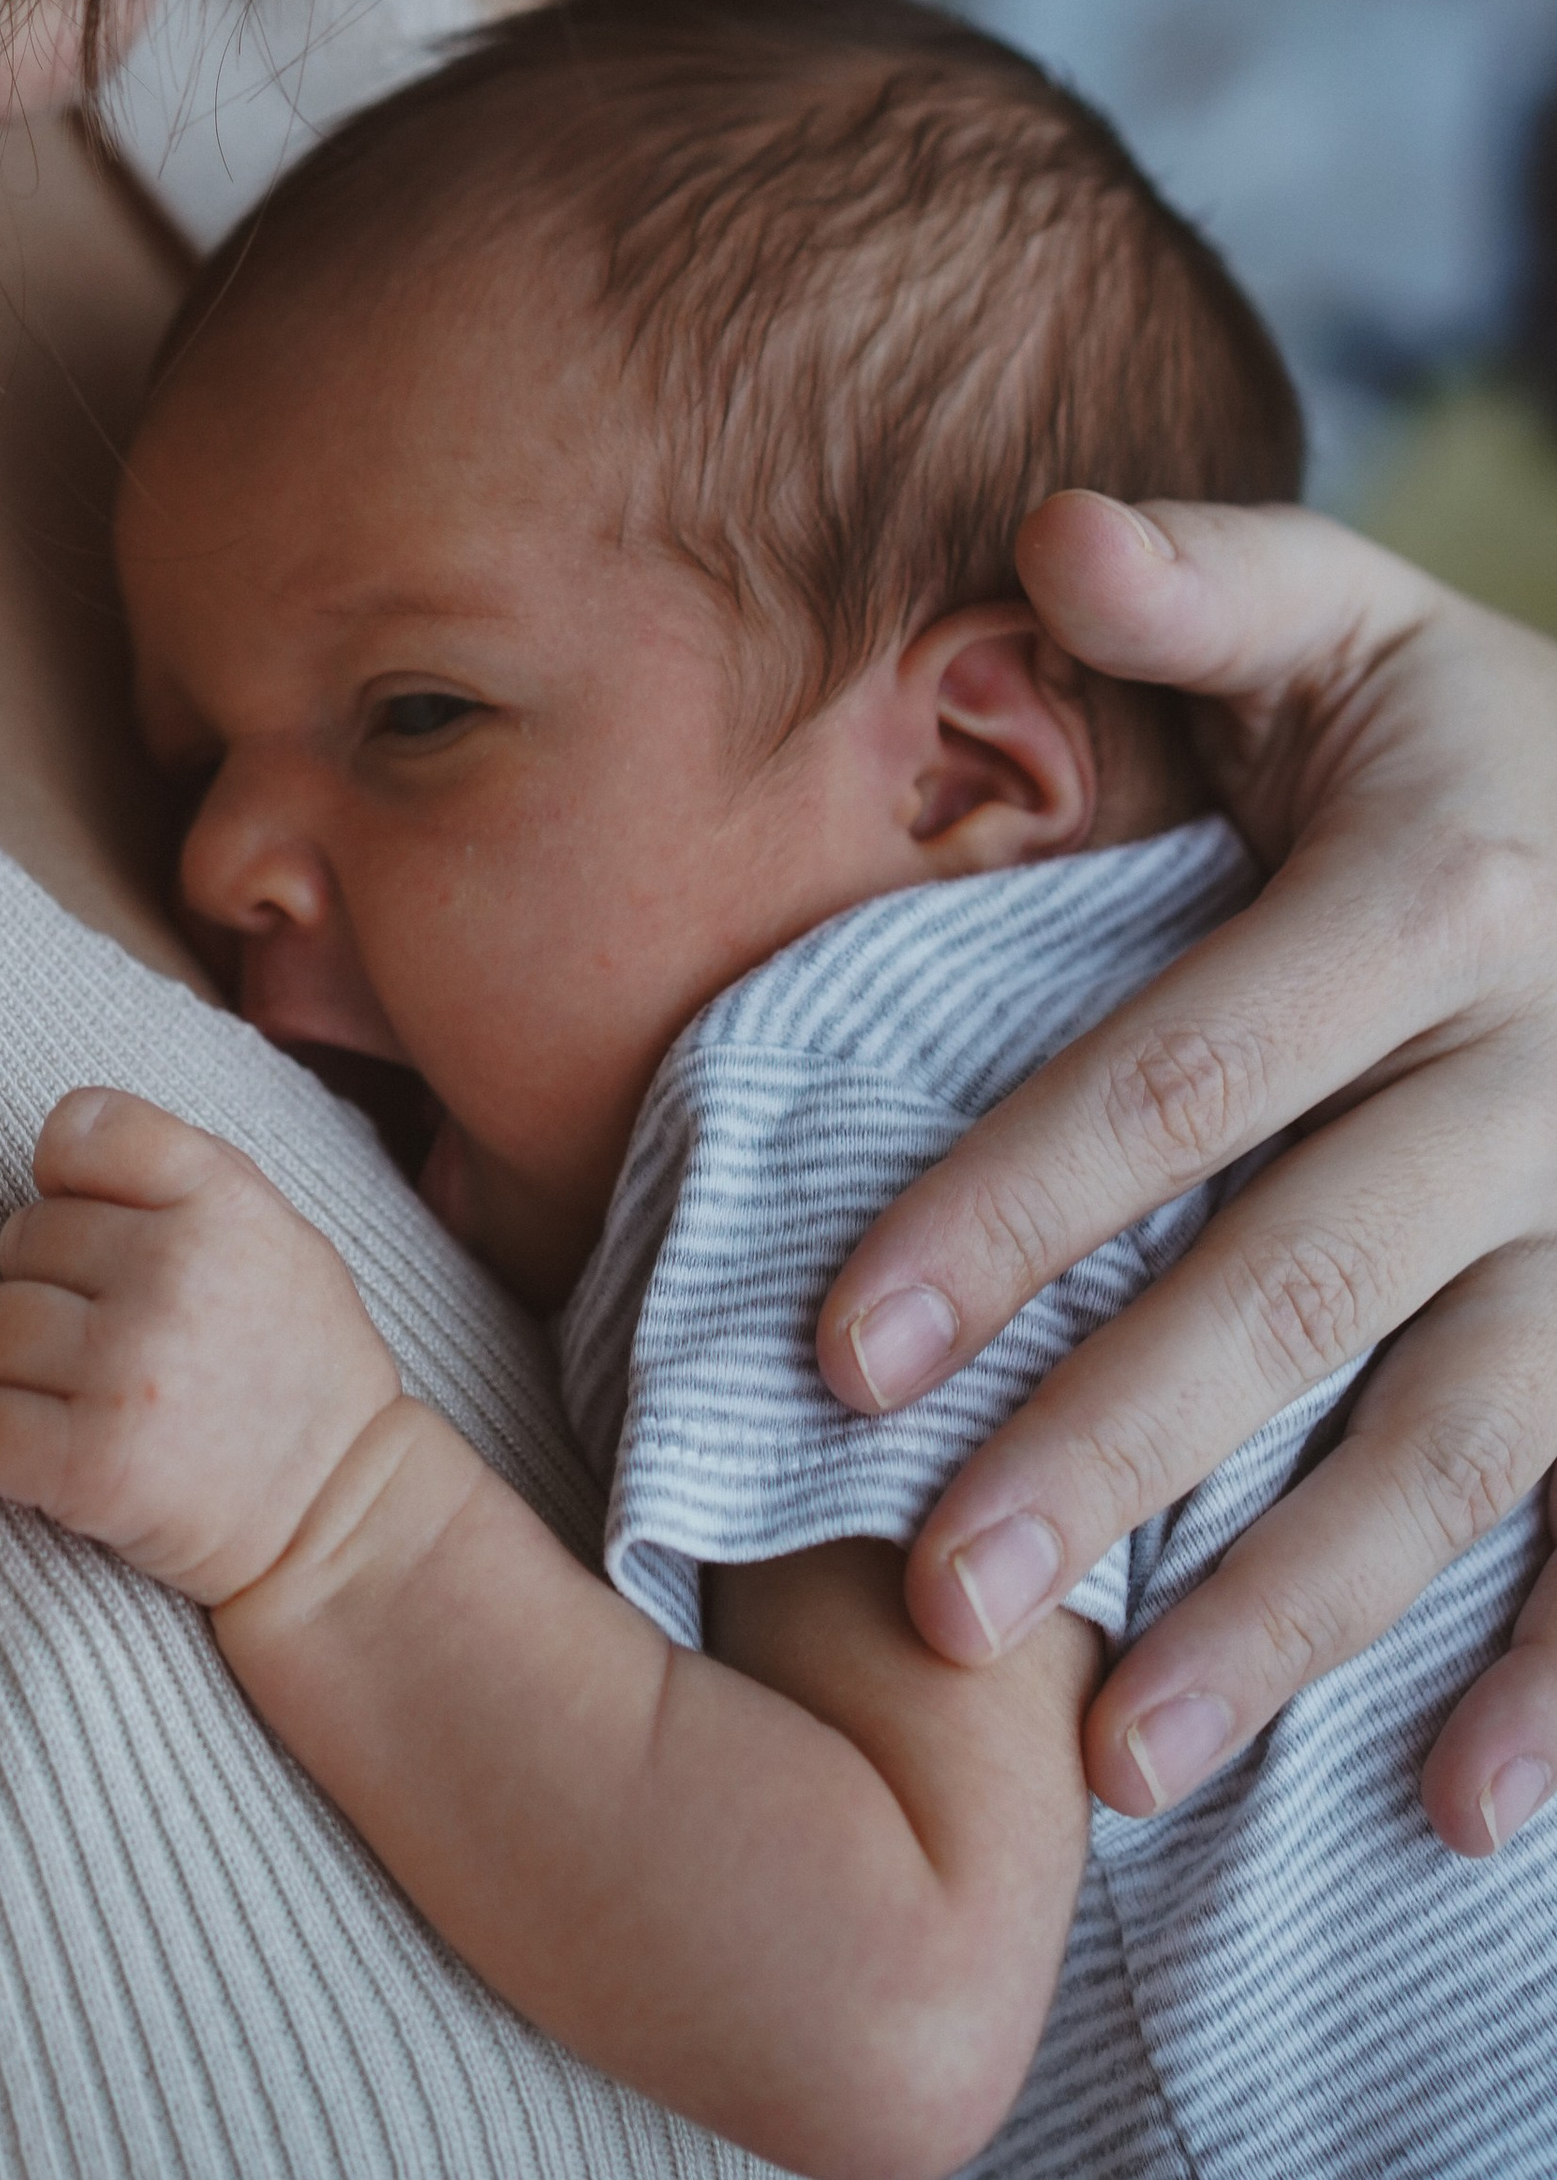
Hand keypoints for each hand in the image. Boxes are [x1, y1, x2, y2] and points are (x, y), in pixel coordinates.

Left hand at [0, 1089, 404, 1608]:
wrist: (338, 1510)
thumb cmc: (293, 1361)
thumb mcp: (271, 1230)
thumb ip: (174, 1176)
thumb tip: (56, 1153)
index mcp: (220, 1198)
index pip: (78, 1127)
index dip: (68, 1178)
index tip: (95, 1226)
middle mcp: (172, 1272)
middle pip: (19, 1236)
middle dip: (49, 1284)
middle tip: (112, 1335)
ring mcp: (128, 1370)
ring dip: (13, 1364)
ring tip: (81, 1392)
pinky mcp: (92, 1467)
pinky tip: (49, 1448)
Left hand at [815, 496, 1556, 1852]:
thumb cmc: (1500, 755)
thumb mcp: (1372, 628)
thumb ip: (1207, 584)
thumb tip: (1040, 525)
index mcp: (1429, 903)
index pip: (1173, 1076)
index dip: (1005, 1212)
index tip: (842, 1349)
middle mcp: (1543, 1076)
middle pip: (1302, 1286)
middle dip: (1117, 1450)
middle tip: (943, 1607)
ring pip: (1463, 1441)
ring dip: (1299, 1609)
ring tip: (1126, 1757)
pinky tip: (1449, 1804)